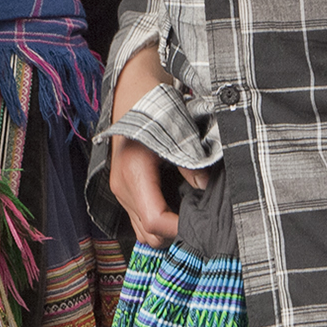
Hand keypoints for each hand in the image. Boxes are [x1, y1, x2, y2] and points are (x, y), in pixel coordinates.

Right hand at [104, 44, 205, 247]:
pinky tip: (178, 206)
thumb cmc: (154, 109)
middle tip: (200, 220)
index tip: (204, 226)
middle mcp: (123, 188)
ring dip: (166, 229)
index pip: (156, 222)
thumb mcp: (177, 132)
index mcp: (134, 175)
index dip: (181, 229)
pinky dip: (159, 221)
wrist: (132, 92)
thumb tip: (205, 187)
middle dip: (174, 233)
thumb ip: (190, 163)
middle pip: (149, 234)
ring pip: (144, 231)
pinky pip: (141, 219)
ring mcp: (121, 191)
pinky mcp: (125, 190)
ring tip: (190, 215)